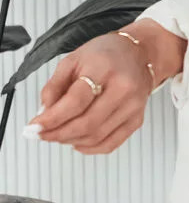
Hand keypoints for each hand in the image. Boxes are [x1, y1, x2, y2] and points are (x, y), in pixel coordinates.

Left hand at [24, 31, 154, 153]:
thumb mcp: (73, 59)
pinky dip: (89, 148)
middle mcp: (123, 88)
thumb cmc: (105, 54)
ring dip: (71, 140)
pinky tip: (77, 141)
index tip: (34, 127)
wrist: (139, 53)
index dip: (52, 118)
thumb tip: (44, 113)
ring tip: (58, 134)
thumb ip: (54, 86)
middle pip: (87, 123)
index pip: (76, 101)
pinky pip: (110, 144)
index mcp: (105, 68)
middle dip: (58, 133)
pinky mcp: (137, 119)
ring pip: (96, 137)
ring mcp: (133, 106)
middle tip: (42, 134)